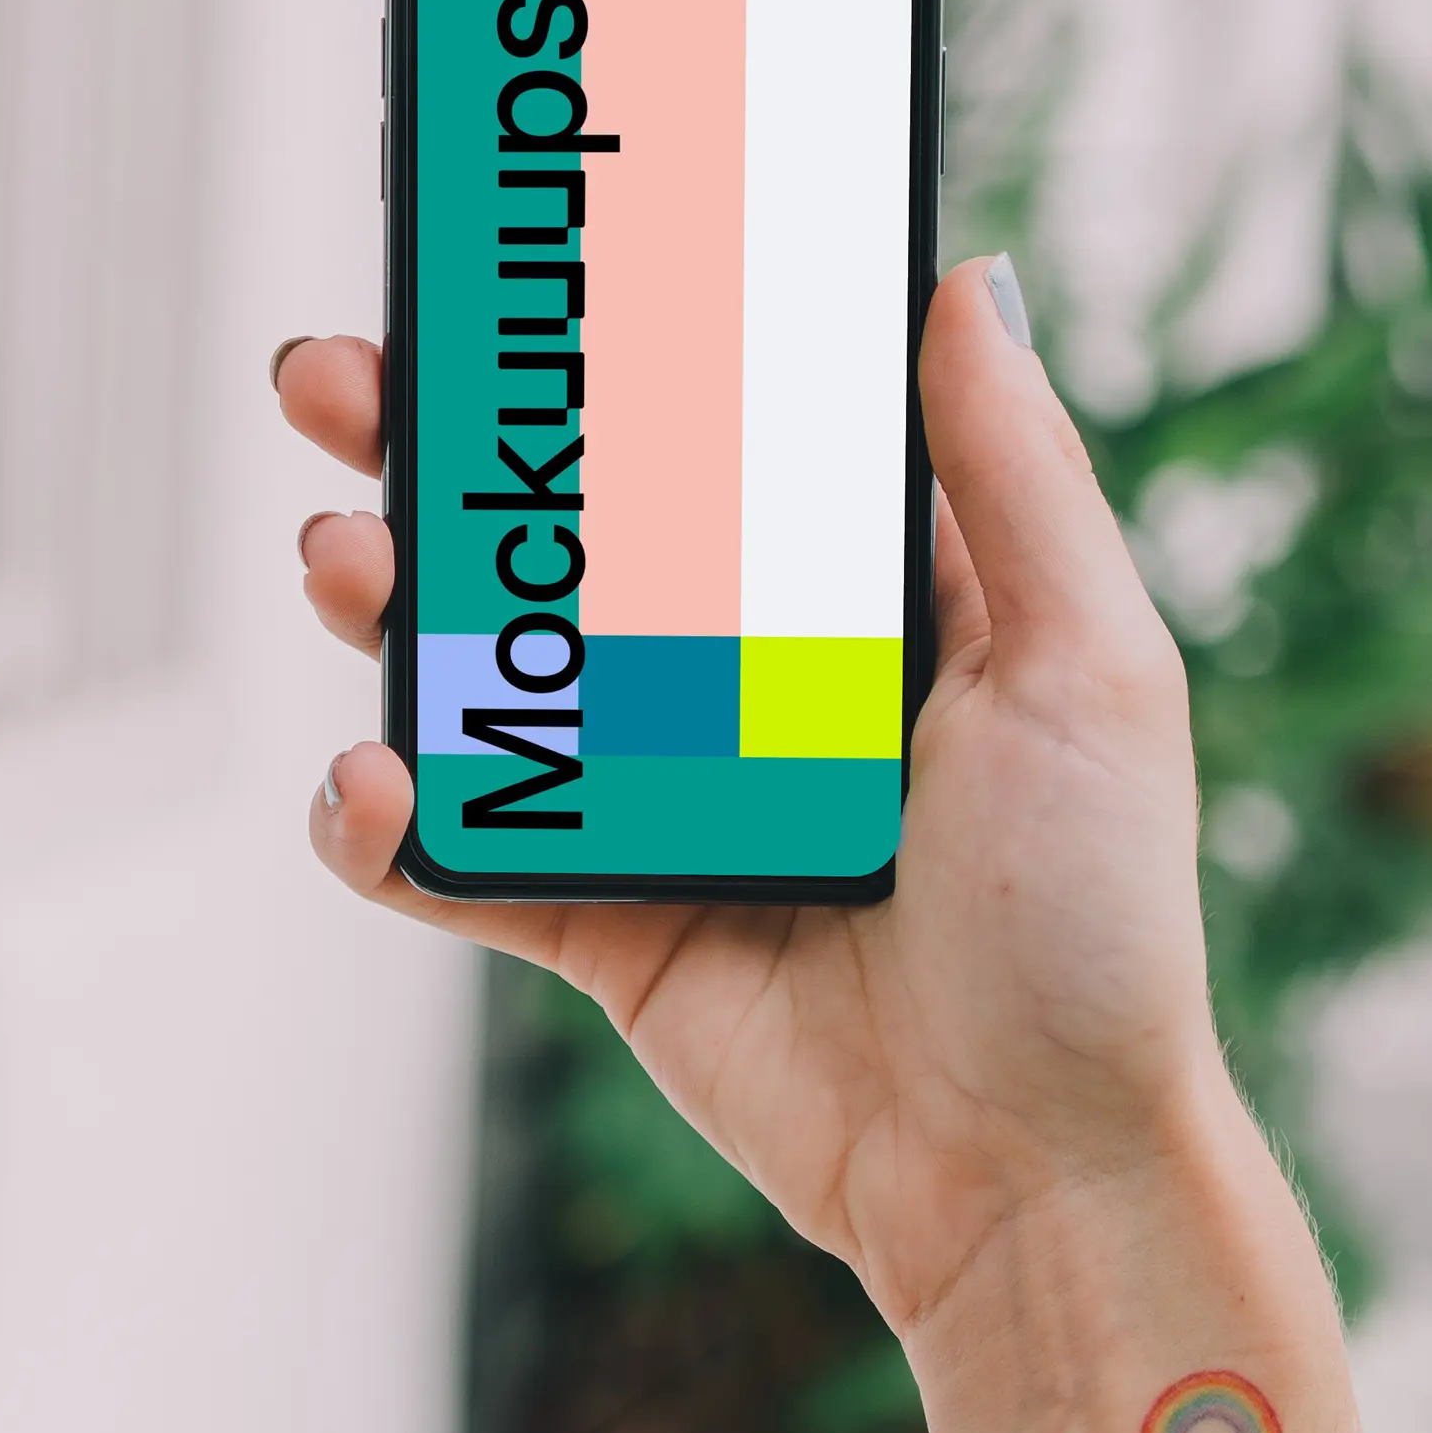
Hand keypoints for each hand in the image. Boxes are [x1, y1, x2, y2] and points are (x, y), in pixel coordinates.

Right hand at [273, 261, 1242, 1332]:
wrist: (1031, 1178)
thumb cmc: (1094, 928)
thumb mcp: (1088, 670)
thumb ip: (1016, 479)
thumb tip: (965, 282)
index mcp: (864, 600)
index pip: (712, 432)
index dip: (609, 345)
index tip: (518, 254)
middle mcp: (746, 683)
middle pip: (559, 534)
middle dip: (432, 446)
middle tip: (337, 380)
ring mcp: (662, 802)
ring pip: (481, 673)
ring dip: (386, 604)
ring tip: (345, 559)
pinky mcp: (602, 925)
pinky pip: (458, 855)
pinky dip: (384, 817)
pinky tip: (371, 777)